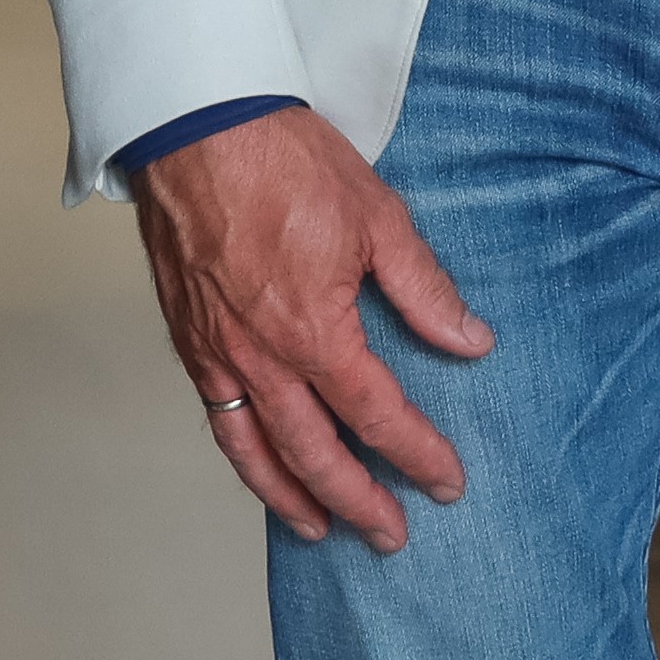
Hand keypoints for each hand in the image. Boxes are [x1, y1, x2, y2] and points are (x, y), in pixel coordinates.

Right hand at [129, 109, 486, 552]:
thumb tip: (471, 341)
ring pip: (255, 452)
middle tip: (390, 535)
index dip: (417, 455)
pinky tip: (260, 464)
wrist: (194, 123)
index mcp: (315, 332)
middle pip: (315, 456)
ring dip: (291, 498)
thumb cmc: (282, 159)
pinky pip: (218, 417)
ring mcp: (216, 354)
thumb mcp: (376, 216)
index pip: (378, 416)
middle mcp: (261, 359)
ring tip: (320, 529)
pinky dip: (243, 455)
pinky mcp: (188, 338)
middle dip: (358, 502)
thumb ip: (425, 289)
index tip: (446, 482)